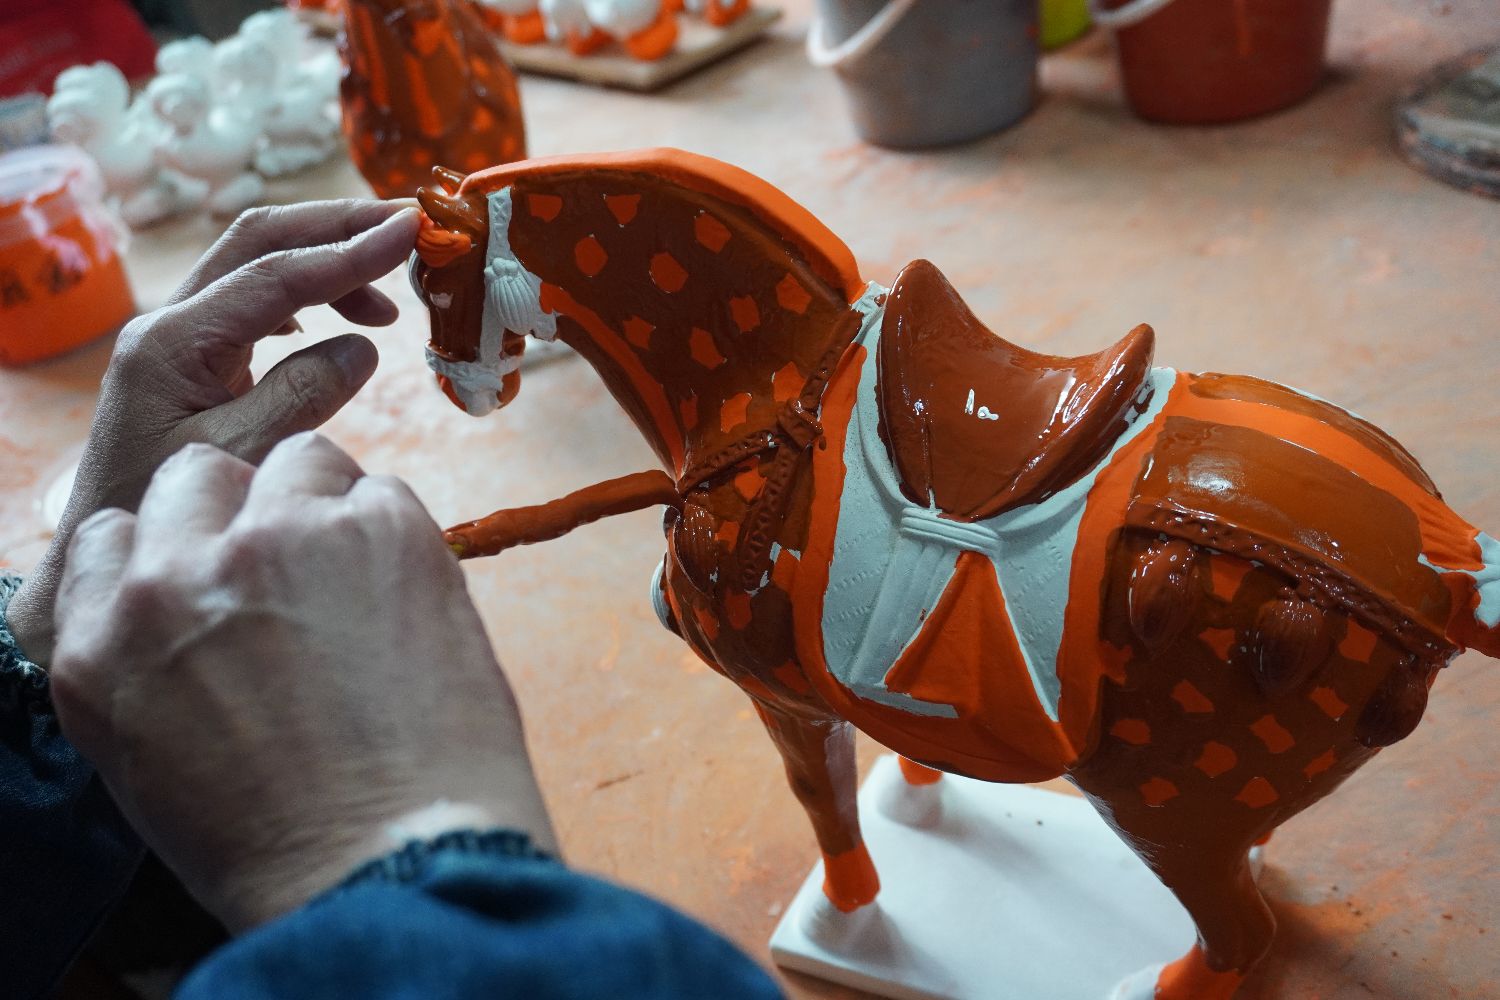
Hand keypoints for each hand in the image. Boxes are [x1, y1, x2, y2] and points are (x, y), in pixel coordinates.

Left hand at [5, 200, 420, 664]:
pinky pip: (256, 302)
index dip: (350, 251)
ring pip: (260, 267)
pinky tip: (342, 317)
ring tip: (390, 300)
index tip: (412, 233)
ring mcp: (179, 337)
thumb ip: (300, 397)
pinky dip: (309, 296)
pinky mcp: (193, 358)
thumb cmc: (160, 512)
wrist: (99, 549)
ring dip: (327, 263)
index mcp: (174, 340)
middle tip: (409, 228)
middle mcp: (171, 323)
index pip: (277, 274)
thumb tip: (360, 348)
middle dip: (338, 227)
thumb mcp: (239, 459)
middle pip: (261, 242)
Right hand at [49, 435, 556, 929]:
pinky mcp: (378, 528)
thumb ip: (147, 662)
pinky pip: (382, 490)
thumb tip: (185, 608)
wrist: (388, 863)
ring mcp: (279, 540)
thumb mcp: (152, 762)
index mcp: (102, 641)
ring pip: (296, 462)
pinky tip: (410, 601)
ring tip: (362, 583)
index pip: (113, 535)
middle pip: (197, 477)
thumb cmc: (282, 840)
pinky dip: (397, 534)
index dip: (176, 551)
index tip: (218, 577)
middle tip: (298, 570)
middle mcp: (176, 576)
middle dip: (243, 511)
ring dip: (325, 506)